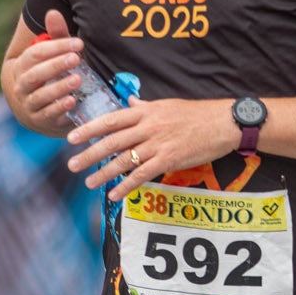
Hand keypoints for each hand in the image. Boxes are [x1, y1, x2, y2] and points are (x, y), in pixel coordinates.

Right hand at [10, 11, 89, 132]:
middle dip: (56, 66)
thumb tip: (53, 12)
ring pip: (40, 96)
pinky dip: (59, 109)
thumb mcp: (52, 56)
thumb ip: (55, 36)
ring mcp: (29, 105)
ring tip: (77, 80)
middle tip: (76, 58)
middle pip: (35, 75)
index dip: (56, 47)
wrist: (37, 109)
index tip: (78, 43)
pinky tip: (73, 101)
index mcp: (22, 66)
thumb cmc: (49, 76)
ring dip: (59, 88)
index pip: (35, 54)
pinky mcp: (40, 121)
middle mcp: (21, 86)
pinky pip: (48, 115)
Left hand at [69, 97, 239, 200]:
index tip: (71, 137)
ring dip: (104, 173)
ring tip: (89, 183)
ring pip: (124, 160)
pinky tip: (114, 194)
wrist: (223, 123)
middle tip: (72, 164)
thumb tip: (129, 100)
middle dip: (90, 154)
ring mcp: (158, 144)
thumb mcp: (167, 104)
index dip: (89, 129)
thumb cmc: (197, 114)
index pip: (111, 120)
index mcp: (146, 111)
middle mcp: (148, 126)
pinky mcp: (169, 160)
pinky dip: (127, 186)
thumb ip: (145, 106)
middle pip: (112, 141)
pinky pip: (142, 175)